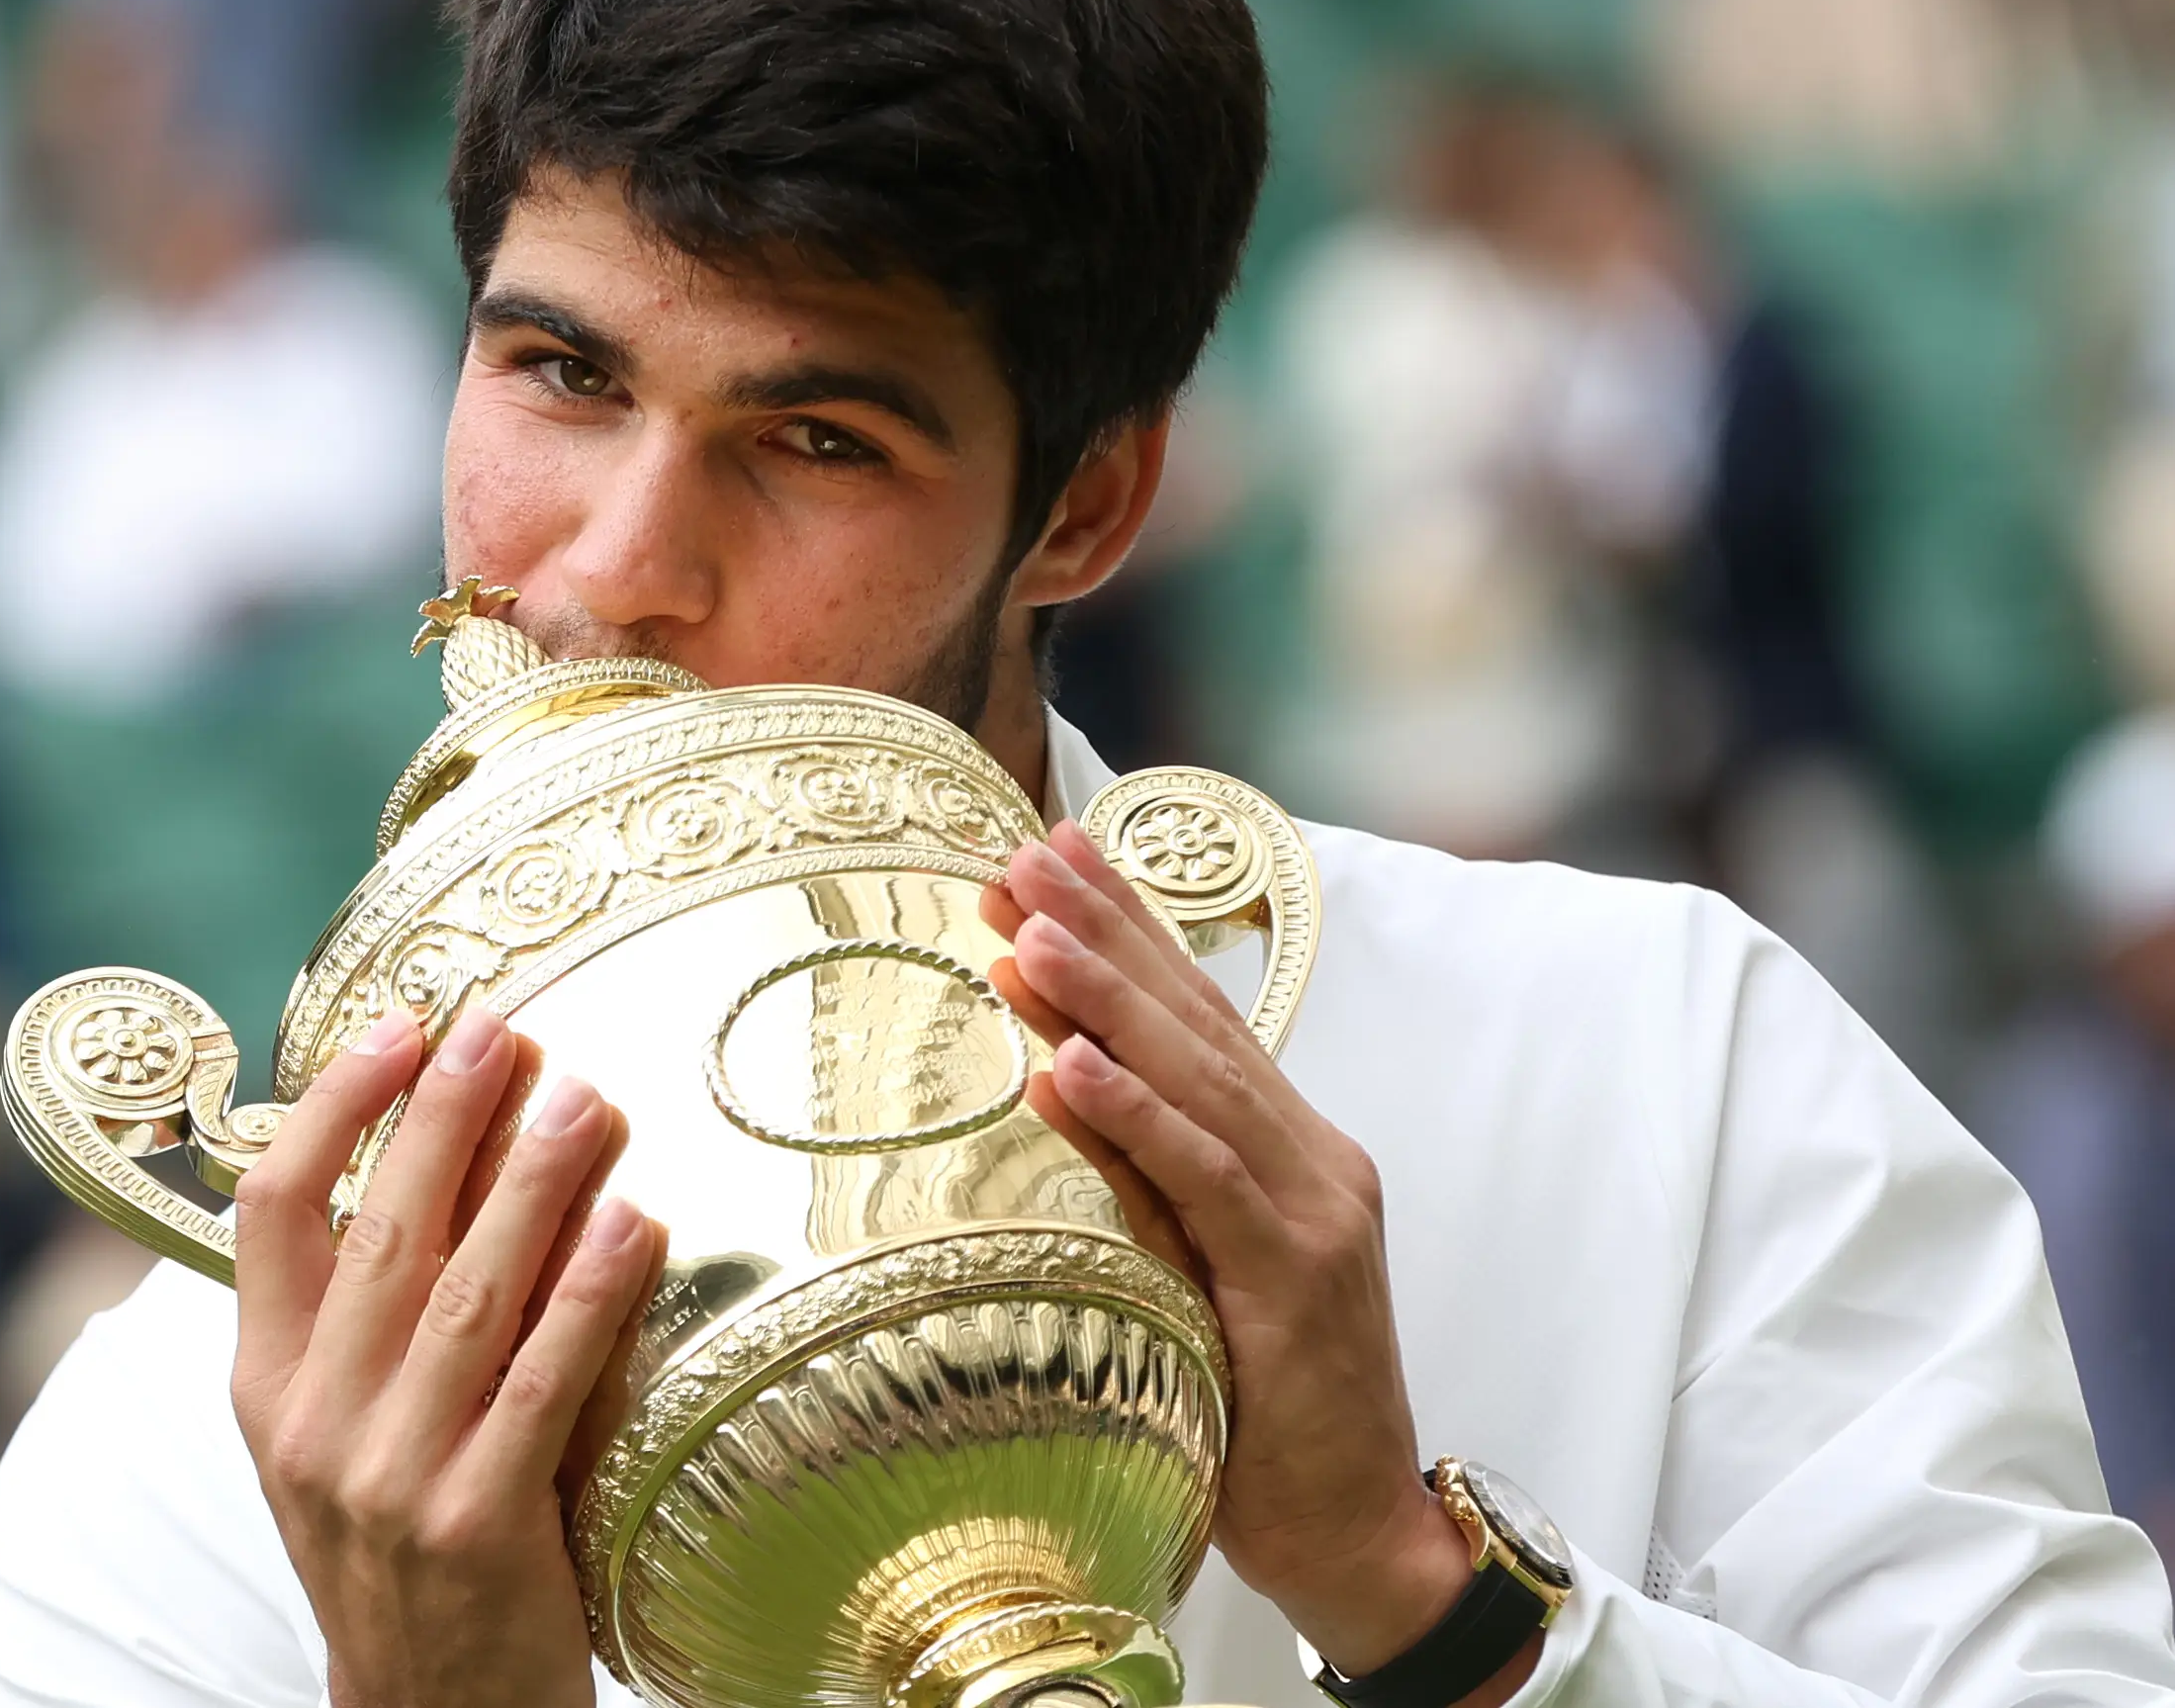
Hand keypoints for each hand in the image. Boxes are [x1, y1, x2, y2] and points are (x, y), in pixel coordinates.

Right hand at [230, 1005, 667, 1707]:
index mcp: (266, 1385)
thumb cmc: (396, 1546)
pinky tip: (634, 1225)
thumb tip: (435, 1151)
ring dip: (532, 1185)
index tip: (398, 1027)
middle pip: (381, 1232)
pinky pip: (542, 1384)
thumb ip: (360, 1314)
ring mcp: (391, 1475)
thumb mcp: (337, 1432)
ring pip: (467, 1295)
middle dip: (444, 1117)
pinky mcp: (478, 1523)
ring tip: (587, 1100)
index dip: (332, 1107)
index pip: (271, 1212)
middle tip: (502, 1028)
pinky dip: (589, 1296)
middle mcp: (314, 1422)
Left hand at [991, 825, 1533, 1697]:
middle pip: (1196, 1023)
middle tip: (1021, 851)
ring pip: (1198, 1081)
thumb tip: (1053, 1098)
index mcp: (1291, 1151)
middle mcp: (1312, 1162)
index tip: (1050, 853)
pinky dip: (1136, 1116)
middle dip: (1107, 927)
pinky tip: (1071, 1063)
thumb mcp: (1199, 1274)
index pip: (1198, 1017)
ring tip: (1028, 924)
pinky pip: (1202, 1182)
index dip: (1128, 928)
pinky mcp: (1295, 1281)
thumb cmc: (1267, 1411)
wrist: (1364, 1534)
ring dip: (1108, 996)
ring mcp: (1313, 1215)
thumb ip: (1152, 1186)